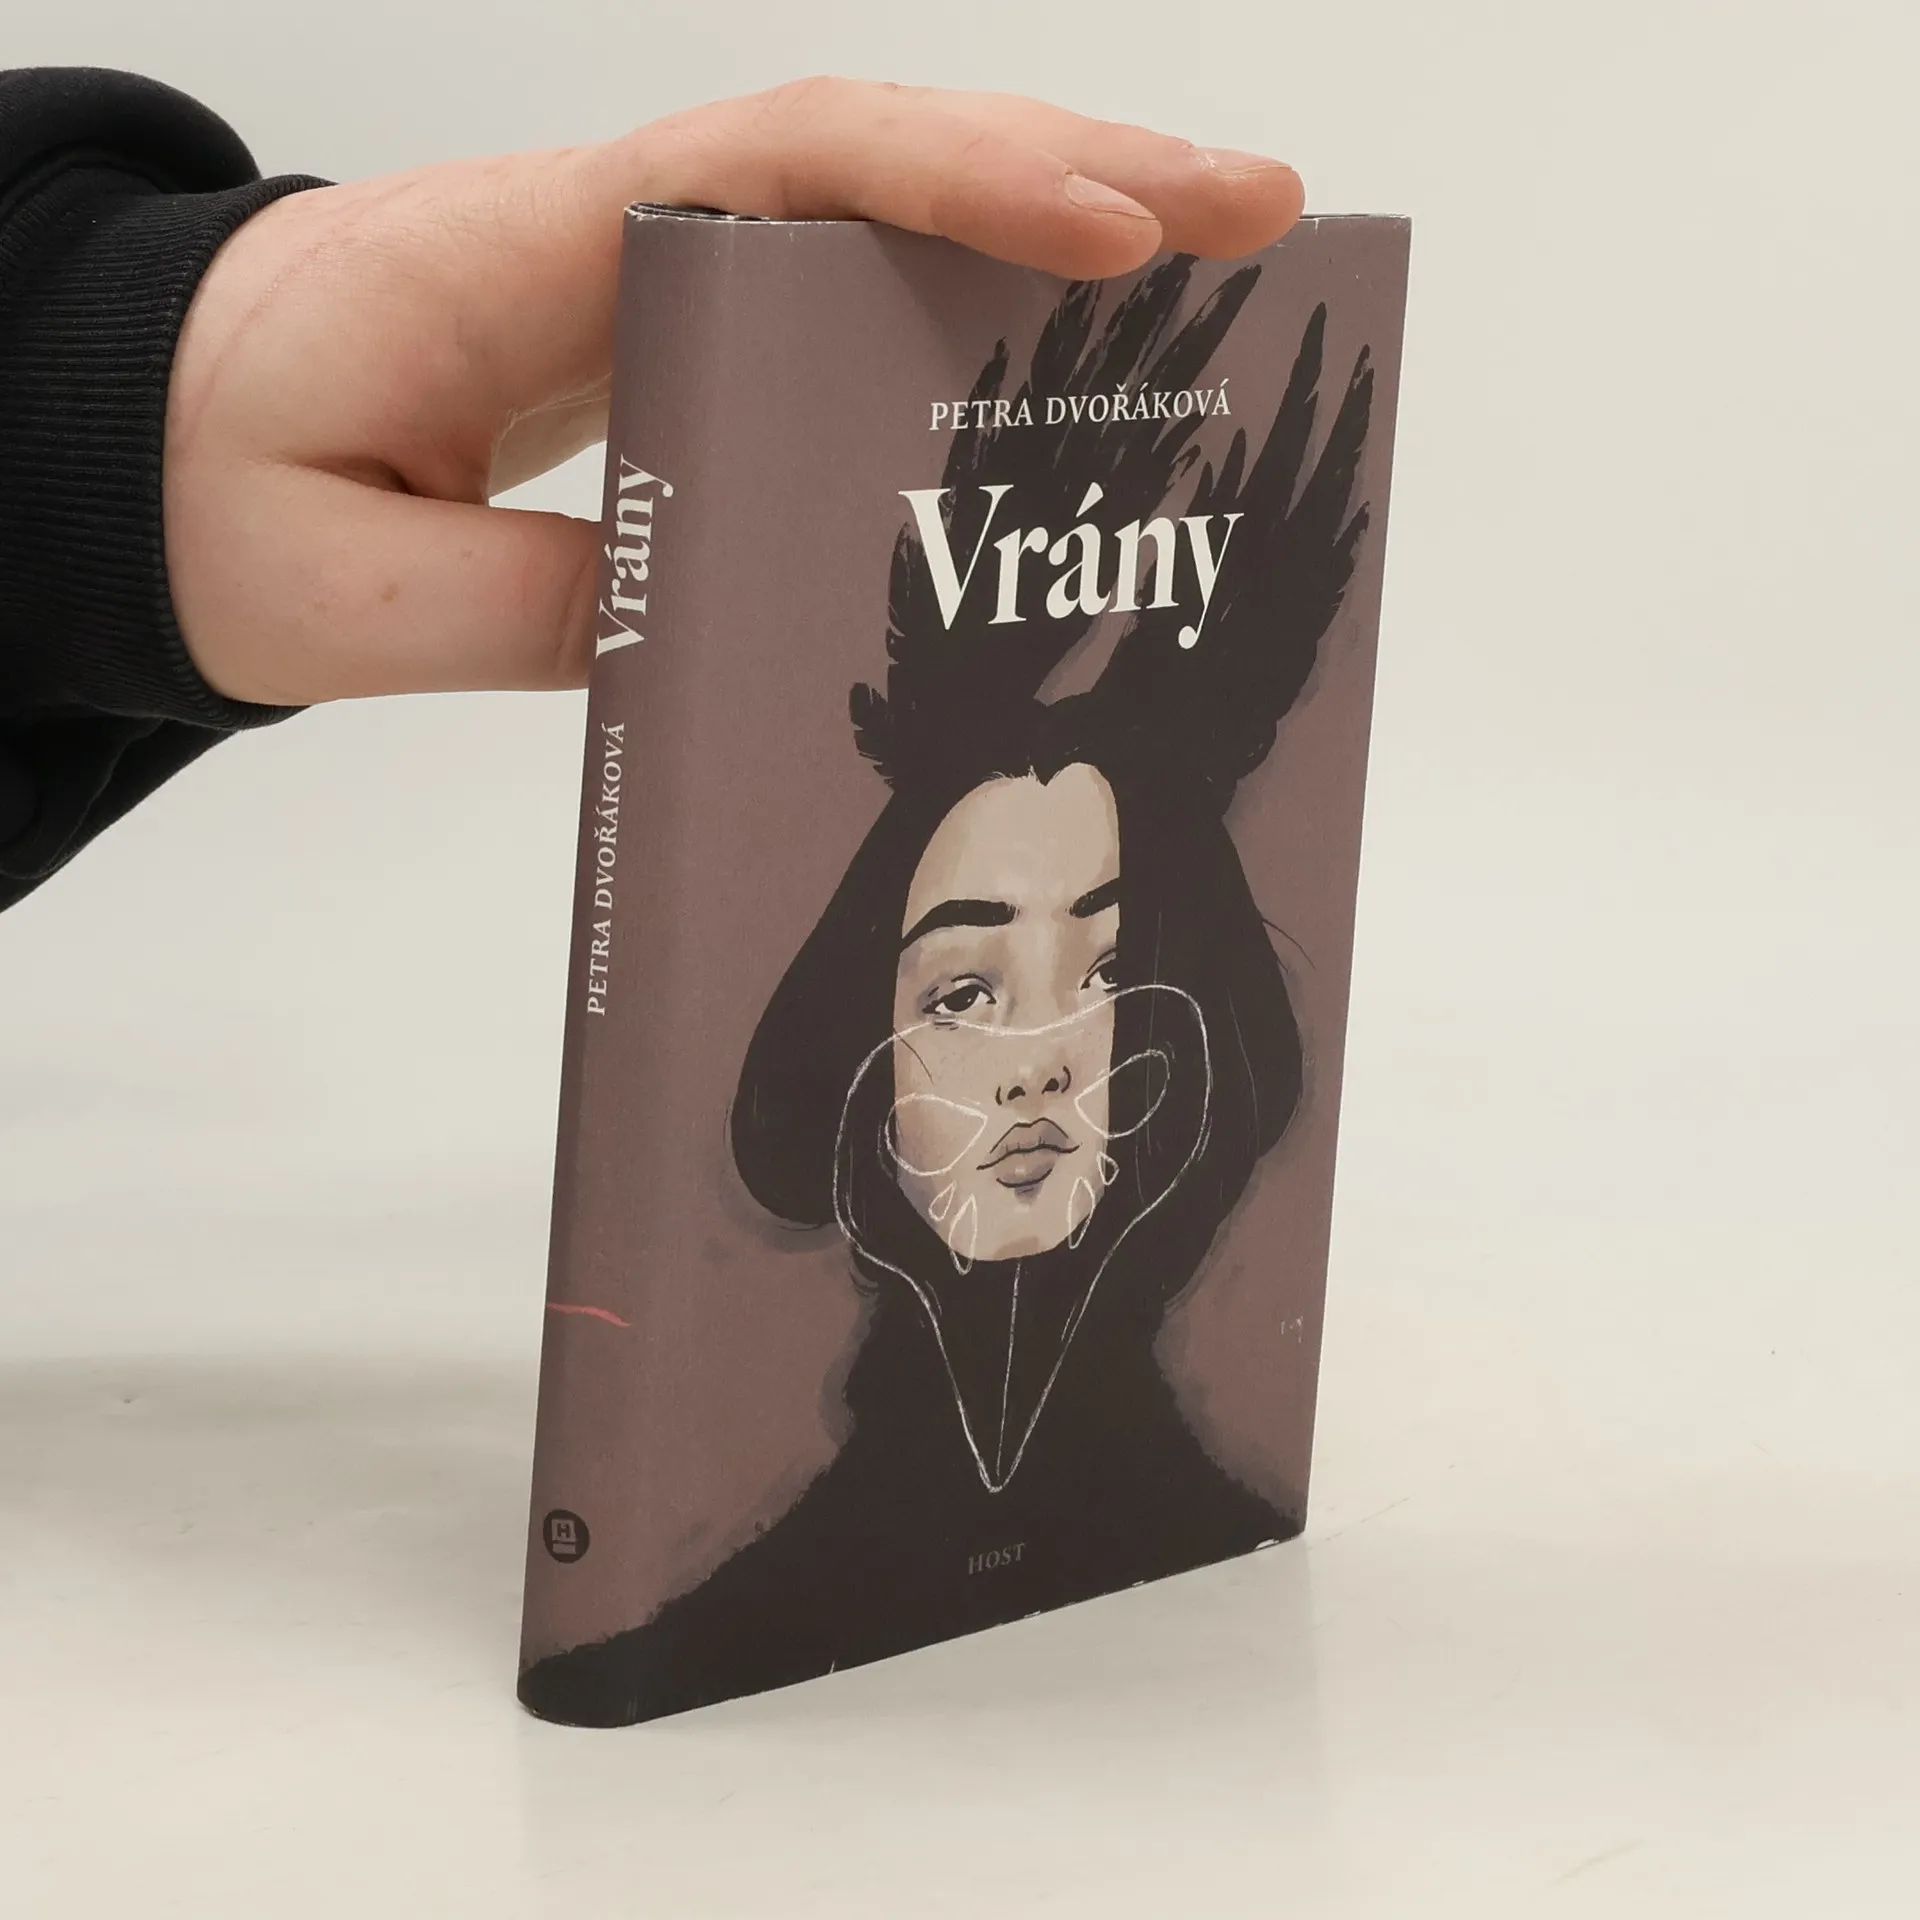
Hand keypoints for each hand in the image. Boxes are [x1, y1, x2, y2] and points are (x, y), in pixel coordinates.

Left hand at [164, 79, 1304, 704]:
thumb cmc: (212, 489)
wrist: (151, 441)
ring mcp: (660, 272)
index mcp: (533, 247)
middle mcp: (621, 227)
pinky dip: (970, 295)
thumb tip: (697, 634)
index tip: (1105, 238)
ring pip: (882, 206)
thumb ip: (513, 610)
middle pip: (878, 152)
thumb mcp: (339, 584)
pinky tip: (1077, 342)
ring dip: (1059, 221)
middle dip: (1079, 171)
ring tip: (1230, 260)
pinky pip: (845, 283)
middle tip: (1263, 214)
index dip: (955, 184)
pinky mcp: (678, 333)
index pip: (778, 163)